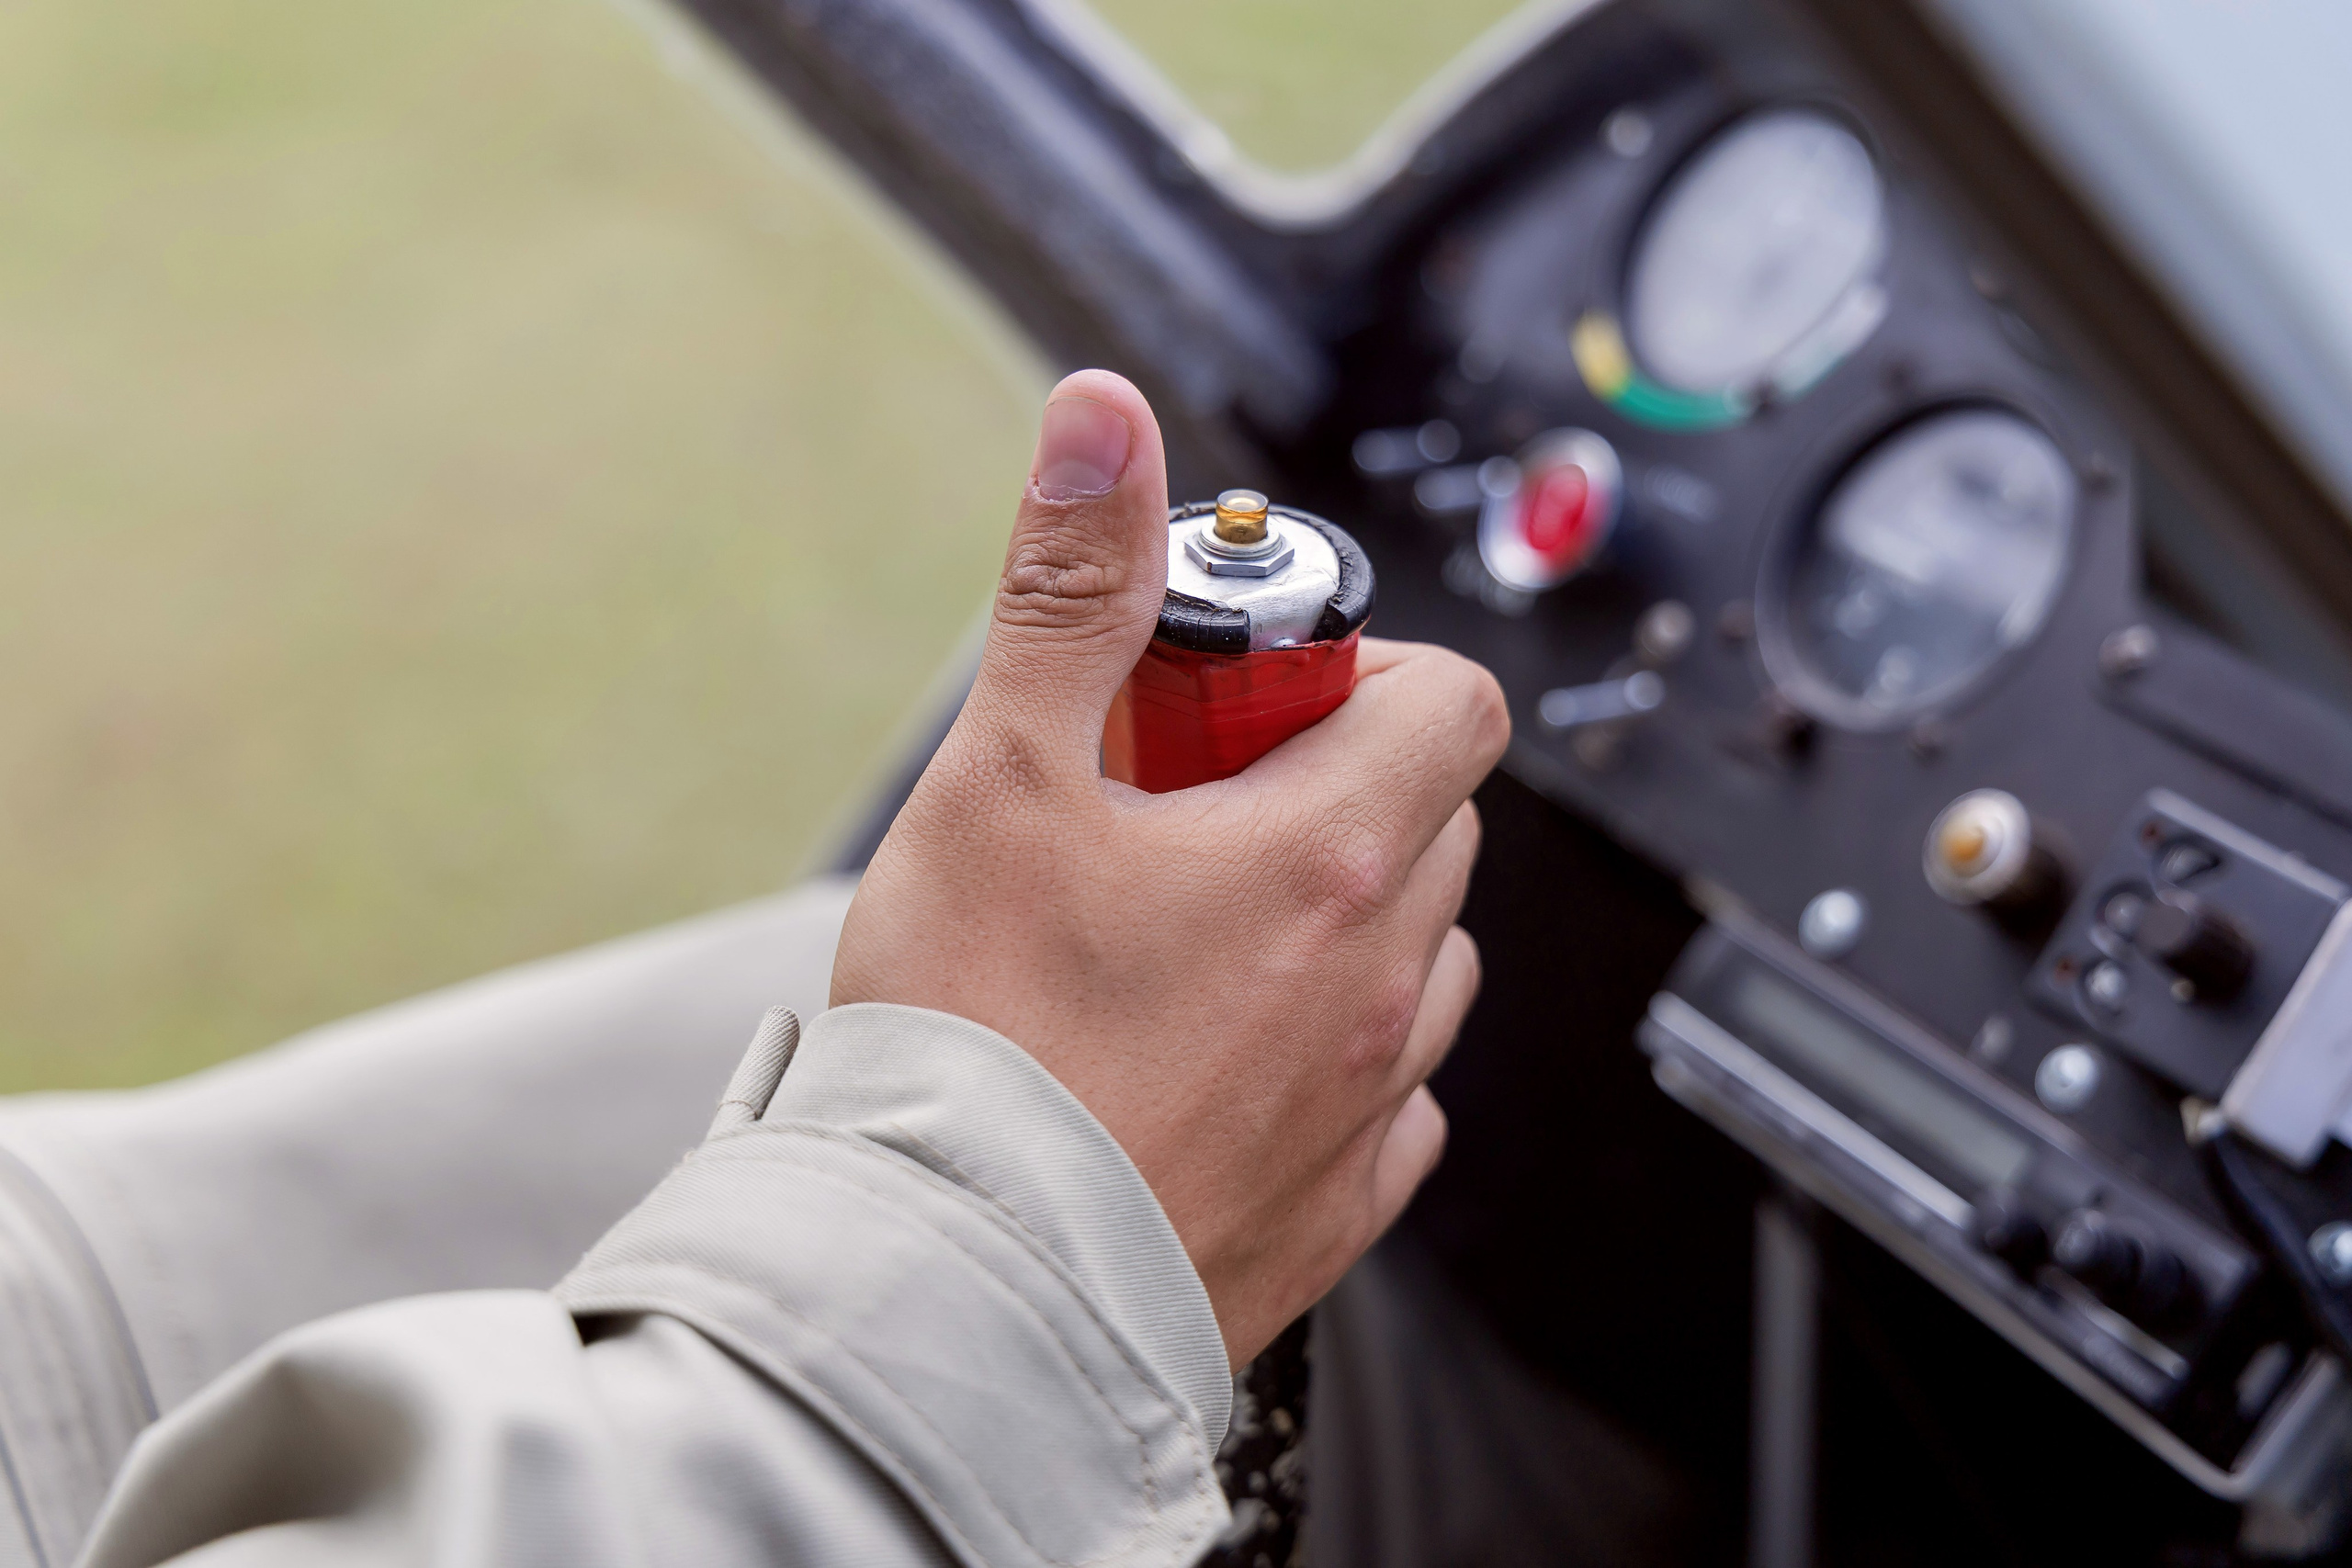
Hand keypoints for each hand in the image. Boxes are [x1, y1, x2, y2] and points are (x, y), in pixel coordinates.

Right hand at [830, 370, 1508, 1366]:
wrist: (956, 1291)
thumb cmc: (973, 1051)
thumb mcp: (1002, 774)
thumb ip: (1075, 588)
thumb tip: (1109, 428)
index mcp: (1326, 857)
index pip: (1452, 699)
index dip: (1362, 668)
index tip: (1245, 696)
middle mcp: (1380, 981)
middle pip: (1430, 817)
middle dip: (1326, 779)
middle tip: (1181, 807)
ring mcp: (1369, 1100)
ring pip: (1417, 955)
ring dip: (1336, 916)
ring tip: (1188, 934)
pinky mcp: (1339, 1203)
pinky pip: (1387, 1093)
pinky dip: (1329, 1048)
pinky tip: (1209, 1051)